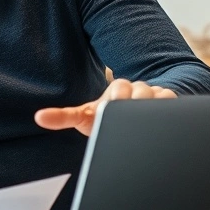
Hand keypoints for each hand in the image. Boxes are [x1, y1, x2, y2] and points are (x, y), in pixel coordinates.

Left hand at [34, 78, 176, 135]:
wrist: (138, 123)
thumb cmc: (108, 122)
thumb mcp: (86, 118)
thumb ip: (63, 117)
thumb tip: (38, 117)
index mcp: (115, 91)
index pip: (119, 87)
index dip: (115, 98)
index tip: (111, 108)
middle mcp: (135, 89)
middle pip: (138, 90)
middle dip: (132, 106)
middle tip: (126, 120)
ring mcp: (154, 94)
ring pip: (156, 95)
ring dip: (148, 111)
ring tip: (141, 123)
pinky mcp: (170, 101)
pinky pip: (171, 100)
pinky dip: (166, 110)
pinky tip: (158, 120)